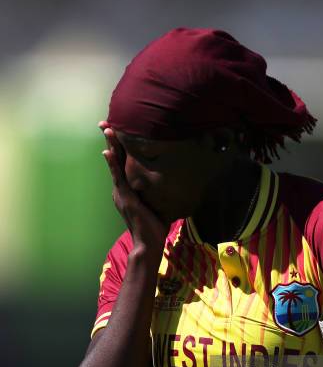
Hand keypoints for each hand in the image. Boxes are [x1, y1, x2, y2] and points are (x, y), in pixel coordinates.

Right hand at [99, 121, 167, 255]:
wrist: (148, 244)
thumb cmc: (155, 226)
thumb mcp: (157, 203)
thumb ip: (158, 191)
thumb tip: (173, 180)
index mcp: (128, 188)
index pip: (123, 162)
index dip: (120, 146)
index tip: (118, 129)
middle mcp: (121, 188)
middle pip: (116, 159)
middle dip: (111, 140)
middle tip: (105, 122)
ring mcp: (122, 193)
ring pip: (115, 165)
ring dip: (111, 146)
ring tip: (107, 130)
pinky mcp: (125, 198)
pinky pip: (118, 178)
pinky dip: (113, 165)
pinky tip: (108, 153)